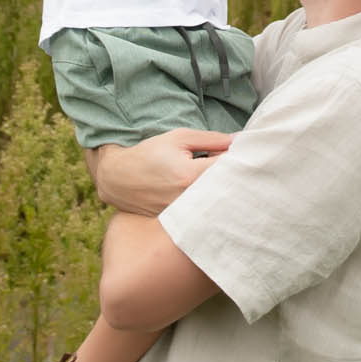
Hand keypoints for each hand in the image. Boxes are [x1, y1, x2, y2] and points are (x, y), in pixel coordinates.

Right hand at [88, 128, 233, 214]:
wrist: (118, 177)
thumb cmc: (149, 153)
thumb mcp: (179, 138)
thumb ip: (210, 139)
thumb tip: (237, 141)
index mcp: (189, 175)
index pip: (228, 168)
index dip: (239, 159)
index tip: (242, 154)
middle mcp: (187, 199)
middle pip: (225, 189)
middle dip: (233, 177)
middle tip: (232, 167)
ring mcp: (182, 214)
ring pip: (214, 203)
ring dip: (220, 191)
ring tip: (215, 179)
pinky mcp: (177, 223)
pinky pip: (202, 213)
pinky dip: (208, 203)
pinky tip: (205, 194)